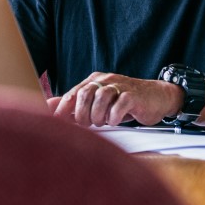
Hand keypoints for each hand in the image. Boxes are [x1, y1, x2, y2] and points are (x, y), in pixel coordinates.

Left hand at [52, 72, 183, 127]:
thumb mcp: (98, 103)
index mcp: (94, 81)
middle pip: (85, 94)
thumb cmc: (125, 102)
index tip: (58, 124)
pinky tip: (115, 120)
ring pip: (101, 97)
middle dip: (82, 114)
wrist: (156, 97)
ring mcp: (120, 86)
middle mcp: (106, 80)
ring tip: (102, 122)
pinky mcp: (134, 95)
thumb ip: (75, 103)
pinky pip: (120, 103)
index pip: (73, 93)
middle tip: (88, 124)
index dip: (64, 109)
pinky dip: (114, 115)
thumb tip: (49, 106)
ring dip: (98, 115)